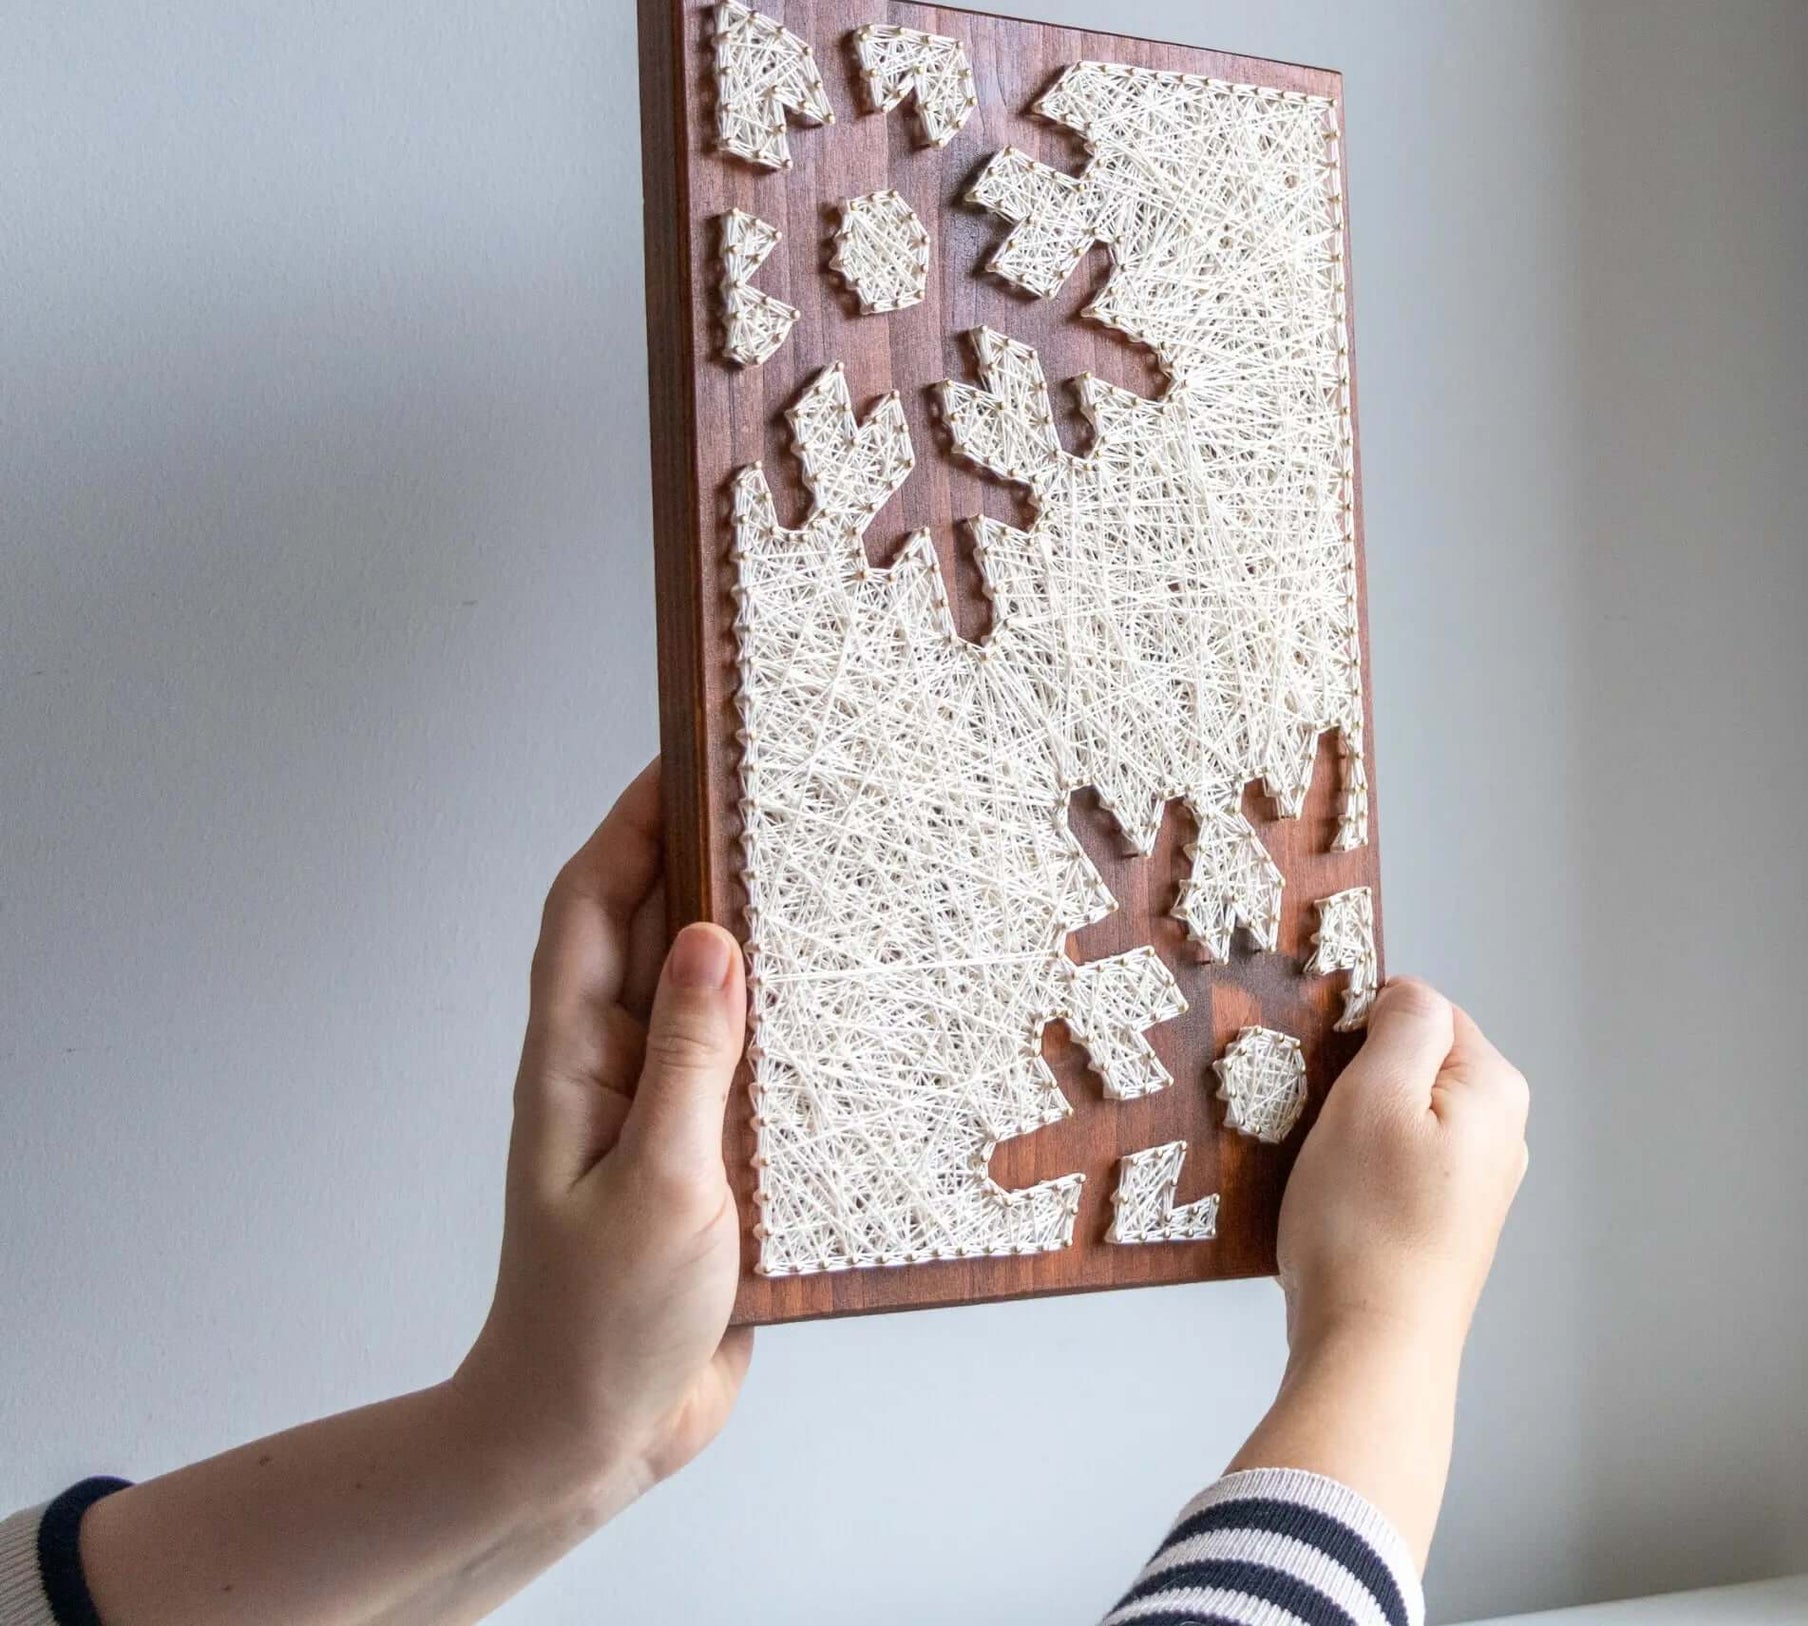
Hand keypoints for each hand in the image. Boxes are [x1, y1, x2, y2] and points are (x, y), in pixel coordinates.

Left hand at [76, 763, 754, 1625]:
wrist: (593, 1437)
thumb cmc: (599, 1324)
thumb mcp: (657, 1185)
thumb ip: (689, 1058)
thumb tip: (713, 933)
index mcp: (576, 1058)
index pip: (591, 905)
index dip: (631, 822)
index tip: (686, 756)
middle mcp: (615, 1065)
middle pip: (653, 929)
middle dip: (700, 853)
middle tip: (776, 791)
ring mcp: (662, 1107)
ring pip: (706, 990)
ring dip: (751, 931)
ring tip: (823, 871)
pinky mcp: (709, 1153)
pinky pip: (746, 1060)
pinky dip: (785, 1019)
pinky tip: (844, 1002)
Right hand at [1231, 978, 1527, 1566]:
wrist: (1370, 1352)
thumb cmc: (1365, 1223)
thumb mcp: (1373, 1095)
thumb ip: (1403, 1025)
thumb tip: (1410, 992)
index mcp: (1495, 1090)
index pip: (1420, 1007)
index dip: (1360, 1027)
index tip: (1323, 1068)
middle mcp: (1501, 1135)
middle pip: (1410, 1063)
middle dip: (1354, 1078)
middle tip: (1317, 1119)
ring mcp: (1475, 1185)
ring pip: (1396, 1115)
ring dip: (1348, 1128)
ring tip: (1320, 1168)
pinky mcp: (1444, 1226)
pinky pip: (1392, 1164)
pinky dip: (1354, 1171)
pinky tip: (1331, 1204)